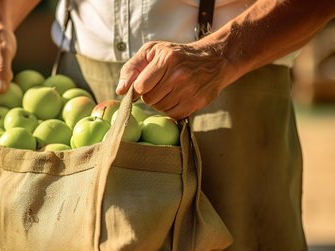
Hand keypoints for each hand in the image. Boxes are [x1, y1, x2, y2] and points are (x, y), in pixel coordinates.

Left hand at [116, 41, 230, 119]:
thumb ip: (132, 68)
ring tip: (170, 89)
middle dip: (149, 94)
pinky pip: (172, 115)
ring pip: (159, 108)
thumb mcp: (153, 51)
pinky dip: (171, 109)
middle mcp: (179, 75)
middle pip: (149, 99)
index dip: (136, 89)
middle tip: (159, 84)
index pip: (140, 85)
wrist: (214, 60)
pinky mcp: (196, 103)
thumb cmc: (177, 55)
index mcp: (166, 58)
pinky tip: (177, 97)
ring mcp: (189, 90)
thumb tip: (120, 90)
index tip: (140, 87)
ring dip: (160, 102)